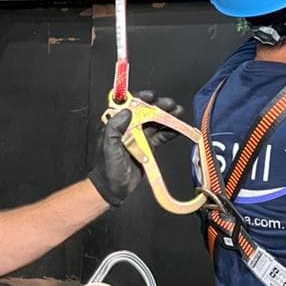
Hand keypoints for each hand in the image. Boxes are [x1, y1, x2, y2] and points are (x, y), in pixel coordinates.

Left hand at [89, 90, 184, 205]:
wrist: (113, 188)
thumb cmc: (107, 168)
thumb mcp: (109, 147)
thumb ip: (115, 128)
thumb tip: (127, 111)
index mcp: (116, 124)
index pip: (129, 106)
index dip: (141, 99)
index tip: (151, 97)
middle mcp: (128, 128)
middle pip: (145, 112)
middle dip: (159, 106)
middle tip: (170, 104)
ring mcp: (138, 136)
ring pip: (155, 122)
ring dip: (167, 117)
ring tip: (178, 112)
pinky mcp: (147, 146)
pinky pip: (160, 136)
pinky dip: (169, 131)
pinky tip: (178, 128)